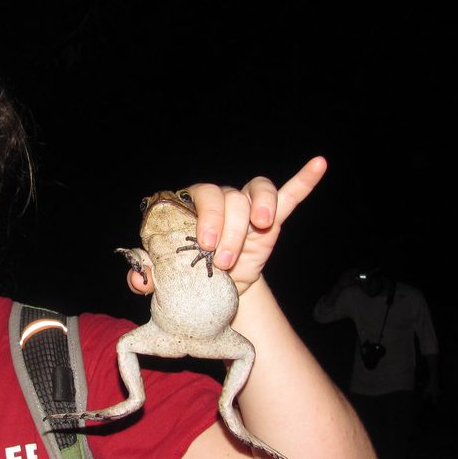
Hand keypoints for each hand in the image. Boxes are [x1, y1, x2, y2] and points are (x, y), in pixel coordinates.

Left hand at [128, 156, 326, 295]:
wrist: (217, 293)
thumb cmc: (187, 278)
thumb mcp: (166, 281)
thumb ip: (148, 277)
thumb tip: (138, 280)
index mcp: (187, 208)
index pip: (195, 197)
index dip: (203, 217)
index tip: (203, 244)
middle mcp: (216, 201)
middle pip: (226, 196)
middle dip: (226, 227)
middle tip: (221, 259)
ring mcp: (244, 206)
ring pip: (252, 195)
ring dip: (254, 214)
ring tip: (257, 231)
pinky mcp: (271, 217)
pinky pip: (288, 194)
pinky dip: (303, 181)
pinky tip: (318, 165)